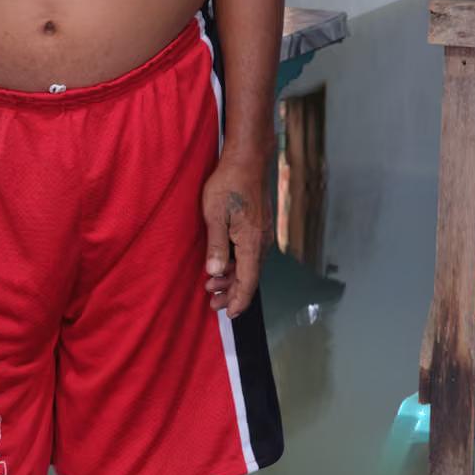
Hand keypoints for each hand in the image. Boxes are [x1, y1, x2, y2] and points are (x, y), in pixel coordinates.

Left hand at [201, 157, 266, 318]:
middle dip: (232, 293)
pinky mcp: (259, 226)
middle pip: (250, 277)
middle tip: (212, 303)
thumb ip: (216, 246)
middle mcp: (262, 242)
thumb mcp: (214, 215)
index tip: (229, 315)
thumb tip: (216, 273)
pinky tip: (224, 264)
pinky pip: (250, 254)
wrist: (247, 159)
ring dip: (232, 279)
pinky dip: (237, 264)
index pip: (248, 281)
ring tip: (211, 286)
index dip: (239, 300)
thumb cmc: (228, 184)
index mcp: (252, 243)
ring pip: (249, 266)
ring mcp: (263, 234)